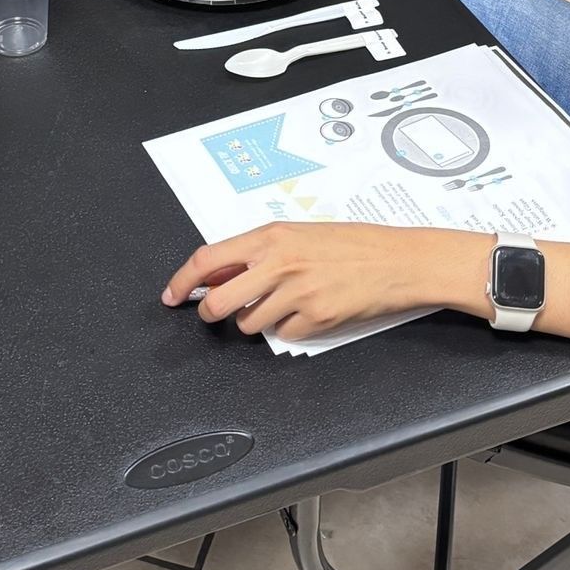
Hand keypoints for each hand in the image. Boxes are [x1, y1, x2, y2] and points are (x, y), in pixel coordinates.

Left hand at [162, 223, 412, 342]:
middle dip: (211, 314)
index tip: (171, 295)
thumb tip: (219, 272)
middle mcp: (278, 263)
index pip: (208, 259)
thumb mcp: (299, 234)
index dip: (182, 280)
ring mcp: (296, 293)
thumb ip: (259, 251)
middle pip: (218, 302)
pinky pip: (284, 334)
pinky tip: (310, 310)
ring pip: (249, 324)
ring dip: (257, 320)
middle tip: (218, 314)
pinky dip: (291, 328)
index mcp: (270, 237)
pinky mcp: (315, 319)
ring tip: (283, 303)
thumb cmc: (352, 244)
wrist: (397, 260)